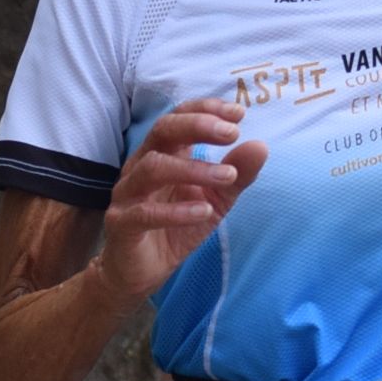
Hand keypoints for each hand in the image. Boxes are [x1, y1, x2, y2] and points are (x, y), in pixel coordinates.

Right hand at [89, 98, 267, 299]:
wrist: (143, 271)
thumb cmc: (177, 227)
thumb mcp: (216, 199)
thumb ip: (236, 174)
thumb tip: (260, 146)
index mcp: (163, 153)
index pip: (179, 117)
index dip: (205, 109)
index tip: (238, 114)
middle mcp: (141, 165)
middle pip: (162, 130)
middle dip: (197, 126)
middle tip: (232, 133)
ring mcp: (127, 193)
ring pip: (153, 168)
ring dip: (193, 168)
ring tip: (226, 175)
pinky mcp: (121, 223)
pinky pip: (145, 212)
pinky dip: (176, 211)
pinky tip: (204, 211)